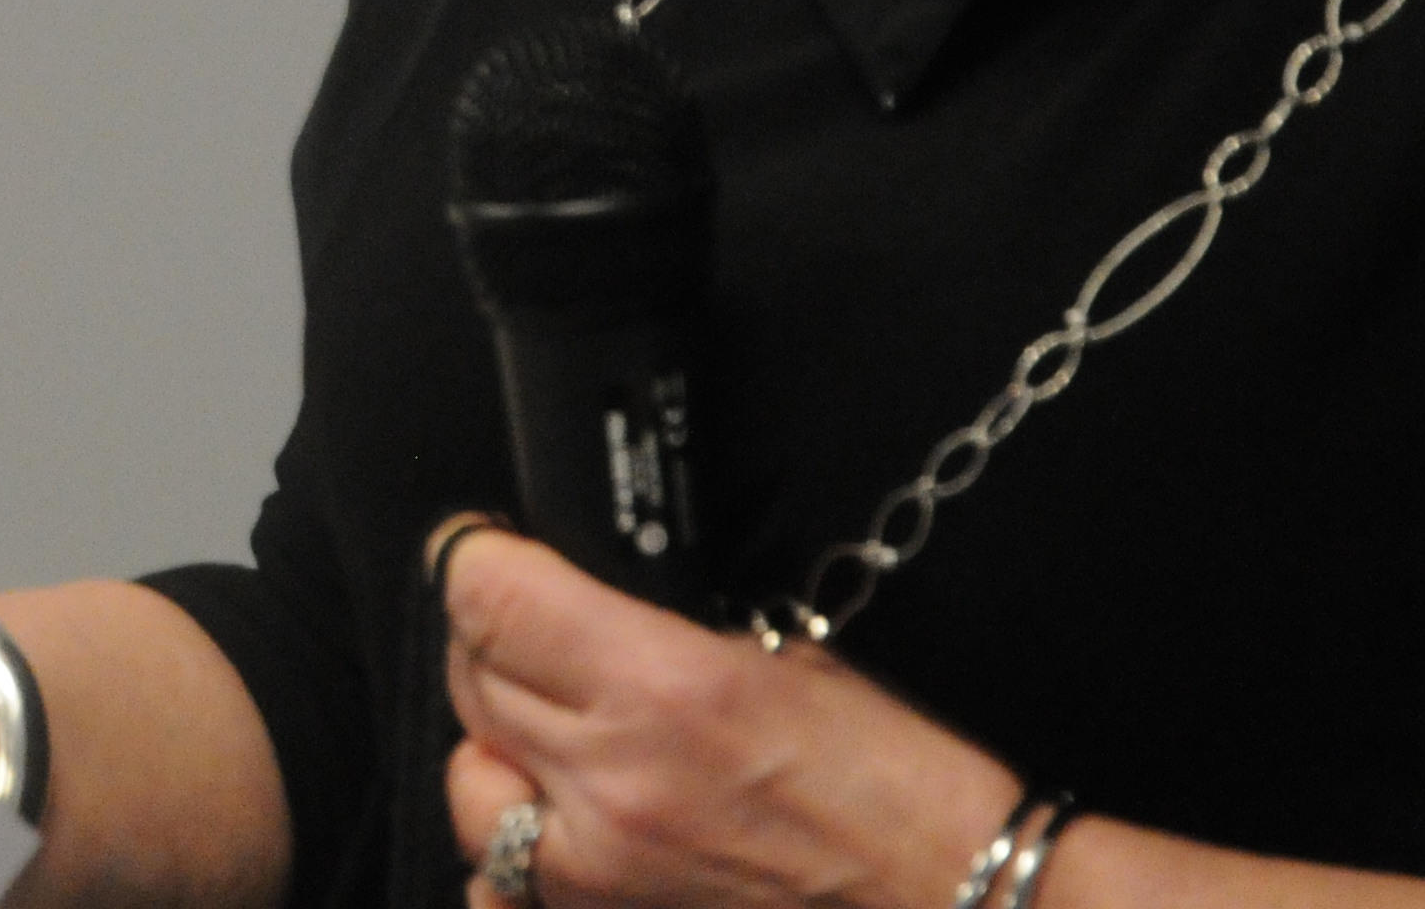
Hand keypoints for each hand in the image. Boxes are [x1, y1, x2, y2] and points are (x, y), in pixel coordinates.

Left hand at [426, 518, 1017, 908]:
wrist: (955, 900)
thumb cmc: (896, 786)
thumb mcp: (785, 658)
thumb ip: (656, 630)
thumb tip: (571, 600)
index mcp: (662, 688)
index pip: (489, 598)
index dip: (473, 559)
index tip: (481, 550)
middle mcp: (614, 781)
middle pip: (471, 677)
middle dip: (493, 642)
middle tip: (539, 636)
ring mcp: (599, 872)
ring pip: (469, 781)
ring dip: (497, 749)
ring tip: (557, 740)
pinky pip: (495, 887)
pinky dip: (512, 858)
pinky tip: (564, 833)